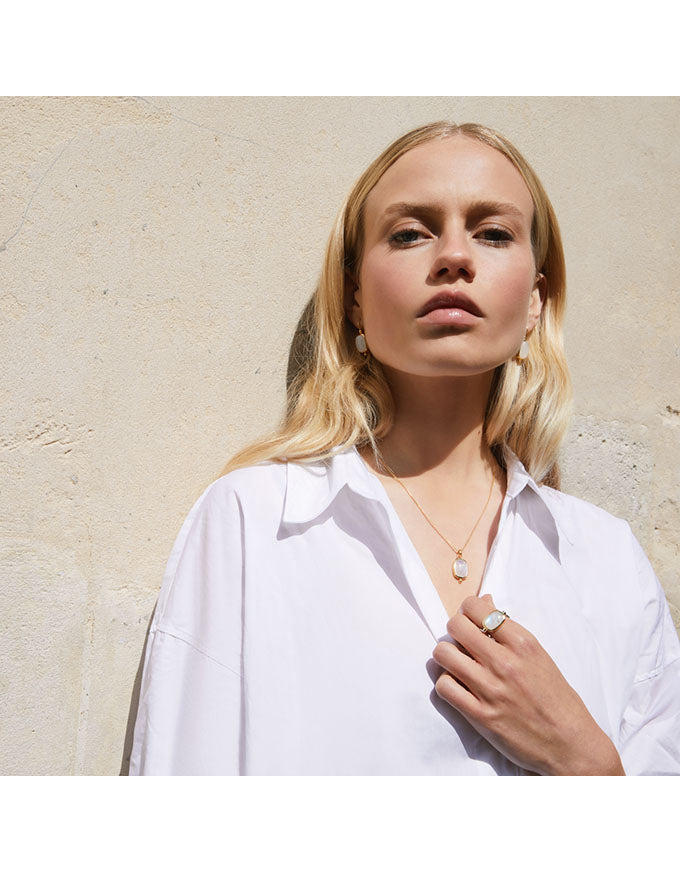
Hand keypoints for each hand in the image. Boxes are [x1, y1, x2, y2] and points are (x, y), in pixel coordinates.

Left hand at [432, 594, 624, 775]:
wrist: (571, 744)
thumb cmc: (556, 698)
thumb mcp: (539, 656)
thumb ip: (509, 630)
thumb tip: (486, 600)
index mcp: (523, 643)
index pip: (477, 607)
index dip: (467, 610)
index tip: (470, 620)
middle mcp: (505, 662)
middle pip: (455, 626)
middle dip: (454, 630)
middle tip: (462, 642)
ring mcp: (491, 689)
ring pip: (443, 653)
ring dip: (446, 656)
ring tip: (457, 664)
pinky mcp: (480, 715)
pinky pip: (444, 687)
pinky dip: (446, 684)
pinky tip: (458, 687)